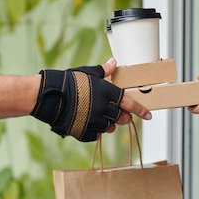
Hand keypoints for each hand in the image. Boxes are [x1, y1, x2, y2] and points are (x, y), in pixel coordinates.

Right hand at [31, 58, 151, 141]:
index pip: (130, 104)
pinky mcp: (84, 132)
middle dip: (124, 117)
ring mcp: (93, 122)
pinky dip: (95, 131)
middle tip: (121, 114)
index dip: (141, 110)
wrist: (49, 96)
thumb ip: (104, 71)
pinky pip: (95, 135)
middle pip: (122, 118)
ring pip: (110, 128)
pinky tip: (89, 123)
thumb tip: (114, 62)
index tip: (149, 115)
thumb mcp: (88, 73)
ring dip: (109, 124)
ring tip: (101, 117)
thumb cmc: (68, 82)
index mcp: (107, 93)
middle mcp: (103, 109)